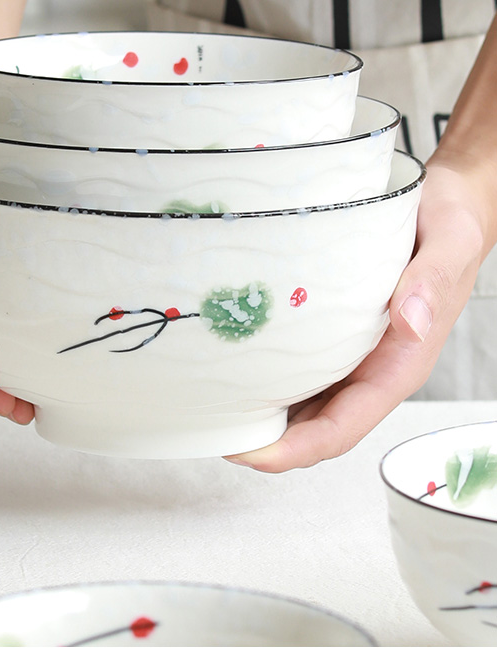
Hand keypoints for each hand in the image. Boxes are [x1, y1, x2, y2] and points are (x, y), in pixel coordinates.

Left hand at [224, 155, 489, 471]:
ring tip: (207, 409)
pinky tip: (229, 367)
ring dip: (260, 415)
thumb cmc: (449, 222)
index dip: (295, 449)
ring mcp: (351, 354)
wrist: (446, 202)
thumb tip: (411, 320)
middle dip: (265, 442)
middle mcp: (372, 368)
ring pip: (301, 402)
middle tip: (208, 433)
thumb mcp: (449, 242)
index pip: (343, 427)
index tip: (248, 454)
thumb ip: (431, 280)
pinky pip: (297, 366)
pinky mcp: (334, 332)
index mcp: (399, 364)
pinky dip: (264, 377)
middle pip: (313, 426)